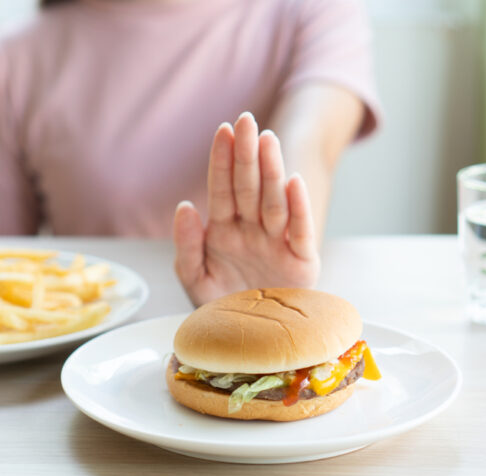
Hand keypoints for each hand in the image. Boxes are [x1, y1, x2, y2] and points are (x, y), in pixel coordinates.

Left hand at [173, 112, 319, 306]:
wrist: (252, 344)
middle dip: (246, 154)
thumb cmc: (222, 309)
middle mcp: (251, 230)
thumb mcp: (194, 280)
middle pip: (249, 186)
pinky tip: (293, 182)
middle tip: (245, 120)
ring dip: (271, 171)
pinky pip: (300, 230)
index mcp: (224, 231)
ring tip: (267, 141)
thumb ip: (186, 245)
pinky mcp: (301, 260)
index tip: (222, 130)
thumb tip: (184, 205)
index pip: (222, 188)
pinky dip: (297, 208)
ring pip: (274, 201)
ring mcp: (277, 242)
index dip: (222, 160)